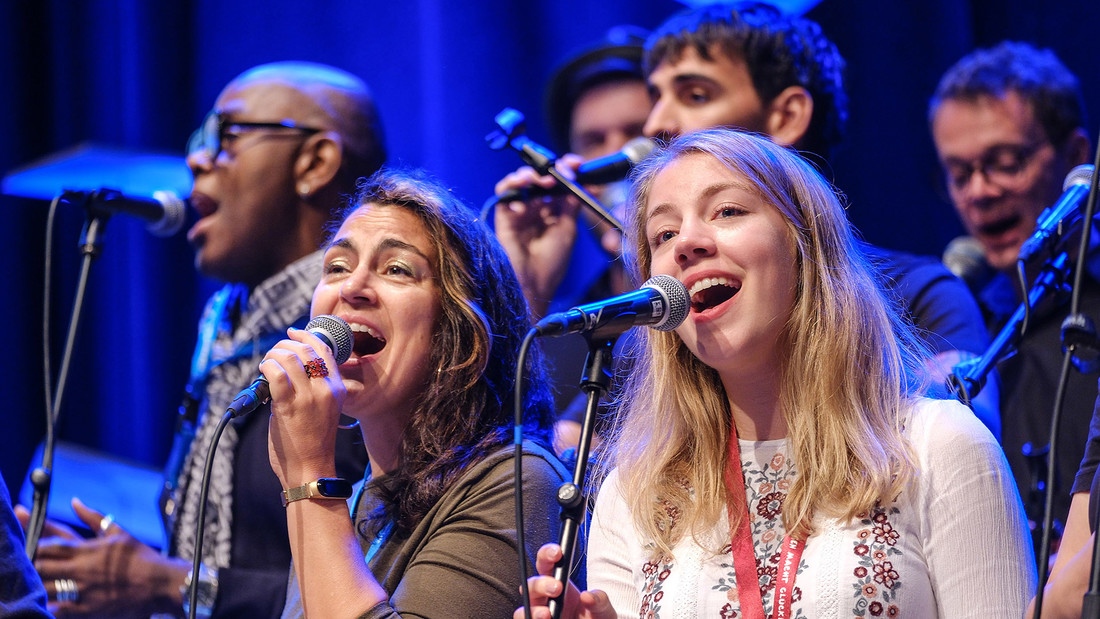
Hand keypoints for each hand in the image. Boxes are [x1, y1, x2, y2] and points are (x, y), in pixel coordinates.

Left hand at [24, 498, 186, 617]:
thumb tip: (74, 501)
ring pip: (46, 587)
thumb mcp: (117, 533)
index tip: (26, 539)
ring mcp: (83, 590)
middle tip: (22, 562)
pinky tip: (40, 603)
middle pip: (42, 565)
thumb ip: (92, 517)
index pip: (50, 543)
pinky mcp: (88, 609)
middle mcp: (82, 569)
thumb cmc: (140, 556)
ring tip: (26, 582)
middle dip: (29, 563)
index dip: (33, 540)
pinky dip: (47, 606)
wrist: (161, 584)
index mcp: (87, 549)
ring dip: (35, 584)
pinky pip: (59, 609)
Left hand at [264, 326, 345, 487]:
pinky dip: (266, 368)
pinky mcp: (289, 406)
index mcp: (337, 389)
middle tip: (273, 353)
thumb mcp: (324, 410)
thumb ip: (313, 389)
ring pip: (289, 358)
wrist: (310, 469)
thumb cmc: (313, 442)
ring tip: (266, 364)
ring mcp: (308, 398)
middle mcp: (326, 389)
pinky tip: (263, 372)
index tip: (292, 332)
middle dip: (285, 345)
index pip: (325, 351)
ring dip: (272, 355)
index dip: (306, 336)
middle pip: (305, 350)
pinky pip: (276, 375)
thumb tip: (289, 368)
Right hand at [493, 157, 584, 318]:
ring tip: (541, 181)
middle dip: (550, 170)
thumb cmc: (552, 263)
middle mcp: (536, 210)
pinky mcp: (504, 217)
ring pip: (520, 182)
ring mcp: (520, 213)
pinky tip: (523, 200)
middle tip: (559, 170)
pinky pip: (504, 194)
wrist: (532, 285)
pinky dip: (512, 189)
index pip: (559, 185)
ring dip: (530, 176)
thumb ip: (571, 205)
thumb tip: (579, 181)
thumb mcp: (568, 230)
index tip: (576, 164)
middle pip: (540, 179)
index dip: (566, 171)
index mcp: (554, 214)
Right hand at [513, 543, 615, 618]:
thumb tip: (587, 596)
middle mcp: (544, 598)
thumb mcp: (602, 609)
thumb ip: (599, 601)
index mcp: (557, 583)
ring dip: (532, 609)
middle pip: (531, 585)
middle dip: (541, 584)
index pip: (546, 563)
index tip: (558, 552)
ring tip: (546, 614)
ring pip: (523, 609)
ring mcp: (539, 614)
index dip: (547, 554)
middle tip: (557, 588)